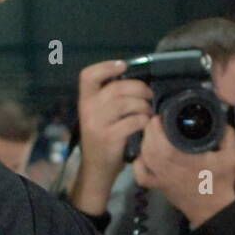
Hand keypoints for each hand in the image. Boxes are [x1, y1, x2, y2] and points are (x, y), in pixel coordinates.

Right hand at [69, 60, 150, 215]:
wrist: (96, 170)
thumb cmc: (102, 139)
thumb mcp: (98, 116)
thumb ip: (109, 100)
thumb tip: (136, 82)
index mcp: (85, 101)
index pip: (88, 76)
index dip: (106, 66)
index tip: (123, 65)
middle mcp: (88, 110)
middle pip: (116, 88)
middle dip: (139, 88)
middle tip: (149, 95)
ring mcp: (97, 124)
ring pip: (127, 103)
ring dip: (143, 105)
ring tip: (148, 112)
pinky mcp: (109, 138)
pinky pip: (133, 121)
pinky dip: (144, 120)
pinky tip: (146, 124)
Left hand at [132, 115, 234, 227]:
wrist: (213, 209)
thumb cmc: (221, 182)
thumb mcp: (232, 156)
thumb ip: (227, 134)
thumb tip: (220, 117)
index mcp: (181, 158)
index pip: (159, 138)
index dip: (157, 124)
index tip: (162, 115)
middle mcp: (166, 167)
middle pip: (148, 144)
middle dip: (150, 129)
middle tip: (157, 121)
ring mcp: (159, 178)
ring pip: (143, 155)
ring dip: (145, 142)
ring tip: (153, 133)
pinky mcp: (157, 186)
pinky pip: (140, 173)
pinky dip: (139, 162)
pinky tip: (146, 155)